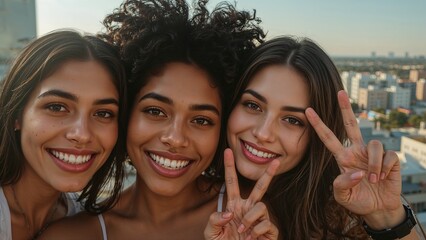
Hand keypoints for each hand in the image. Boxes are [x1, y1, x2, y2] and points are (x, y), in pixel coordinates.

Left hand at [204, 148, 279, 239]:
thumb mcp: (211, 233)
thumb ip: (214, 220)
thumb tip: (230, 213)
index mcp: (234, 206)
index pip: (232, 183)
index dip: (230, 167)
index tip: (227, 151)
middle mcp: (248, 209)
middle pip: (260, 187)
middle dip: (268, 174)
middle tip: (276, 161)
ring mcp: (259, 219)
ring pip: (261, 206)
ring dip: (249, 219)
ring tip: (243, 232)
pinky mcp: (269, 231)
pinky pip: (266, 223)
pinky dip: (256, 231)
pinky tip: (251, 239)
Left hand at [305, 90, 402, 228]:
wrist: (378, 209)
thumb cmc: (358, 200)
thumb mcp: (343, 196)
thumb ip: (342, 184)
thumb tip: (356, 171)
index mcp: (342, 158)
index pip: (328, 138)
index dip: (318, 125)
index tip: (308, 111)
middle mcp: (357, 151)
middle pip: (350, 124)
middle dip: (345, 108)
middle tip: (340, 92)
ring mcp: (373, 153)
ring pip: (374, 143)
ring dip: (373, 163)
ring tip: (373, 179)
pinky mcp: (389, 159)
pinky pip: (388, 156)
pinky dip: (384, 168)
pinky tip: (383, 178)